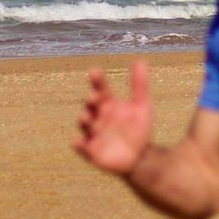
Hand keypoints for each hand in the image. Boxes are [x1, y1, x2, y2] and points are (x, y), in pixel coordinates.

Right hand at [72, 61, 154, 176]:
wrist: (140, 158)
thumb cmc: (138, 129)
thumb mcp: (142, 105)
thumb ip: (140, 84)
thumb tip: (140, 60)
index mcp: (108, 104)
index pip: (100, 89)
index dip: (97, 81)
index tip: (95, 71)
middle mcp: (98, 117)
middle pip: (91, 106)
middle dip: (91, 101)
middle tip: (95, 97)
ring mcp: (94, 134)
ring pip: (86, 125)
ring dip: (85, 120)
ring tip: (87, 117)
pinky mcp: (92, 152)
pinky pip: (83, 148)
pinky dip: (79, 145)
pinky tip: (76, 142)